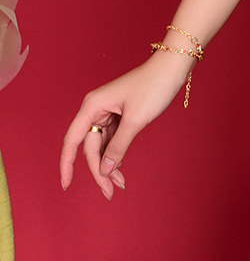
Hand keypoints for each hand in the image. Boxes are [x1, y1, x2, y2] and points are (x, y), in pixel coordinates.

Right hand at [59, 53, 190, 199]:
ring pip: (101, 146)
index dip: (67, 164)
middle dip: (99, 171)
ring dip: (108, 166)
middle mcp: (95, 110)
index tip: (66, 185)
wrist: (172, 69)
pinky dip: (116, 155)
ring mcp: (107, 113)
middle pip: (89, 147)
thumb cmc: (153, 87)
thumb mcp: (136, 120)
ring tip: (119, 185)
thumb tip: (105, 169)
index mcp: (92, 106)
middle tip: (110, 192)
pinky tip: (121, 170)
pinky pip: (112, 141)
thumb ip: (118, 146)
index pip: (72, 140)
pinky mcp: (119, 116)